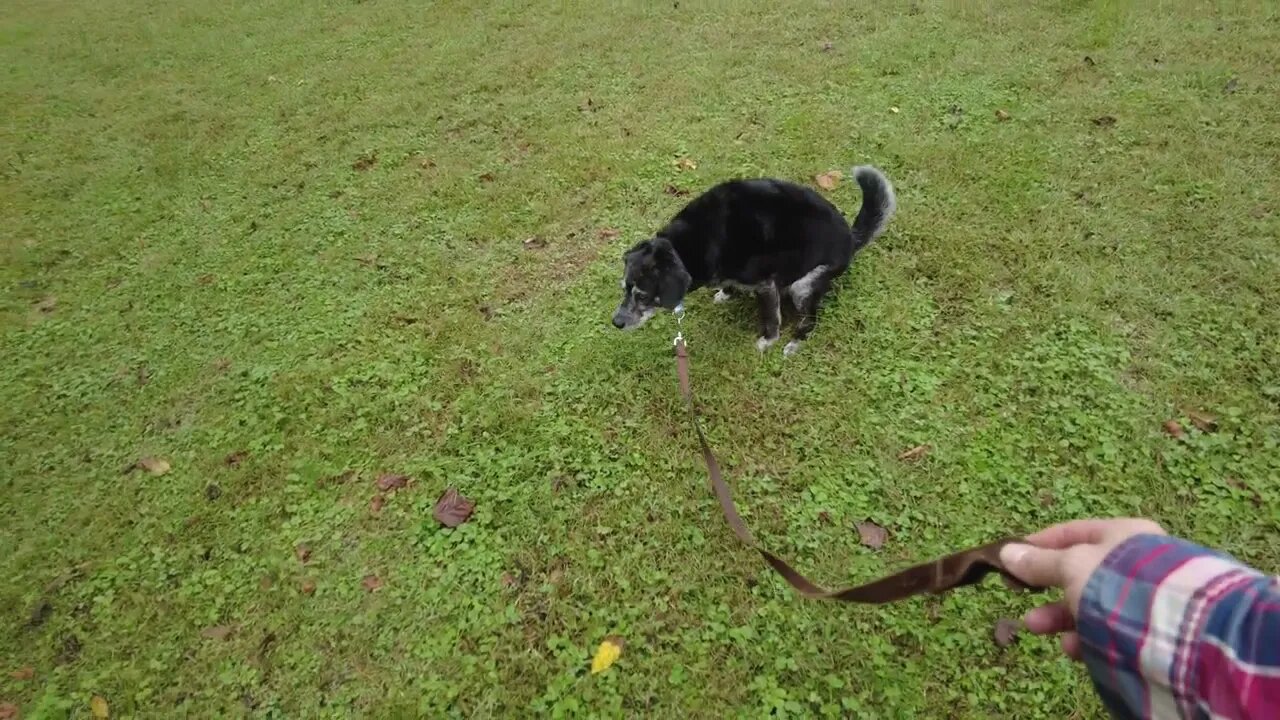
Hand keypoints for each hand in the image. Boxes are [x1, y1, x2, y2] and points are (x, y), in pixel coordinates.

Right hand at [999, 518, 1164, 660]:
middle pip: (1079, 572)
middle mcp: (1134, 562)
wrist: (1173, 627)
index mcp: (1122, 535)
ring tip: (1035, 626)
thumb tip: (1006, 552)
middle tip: (1019, 598)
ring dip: (1059, 615)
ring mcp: (1142, 596)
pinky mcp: (1147, 628)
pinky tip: (1073, 648)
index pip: (1073, 532)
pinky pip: (1108, 628)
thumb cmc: (1116, 582)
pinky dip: (1086, 636)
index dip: (1040, 544)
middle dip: (1045, 587)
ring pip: (1090, 603)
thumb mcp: (1071, 566)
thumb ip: (1039, 562)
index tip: (1012, 558)